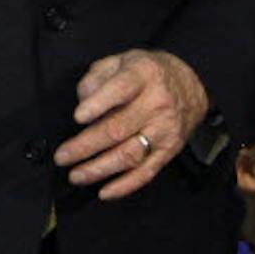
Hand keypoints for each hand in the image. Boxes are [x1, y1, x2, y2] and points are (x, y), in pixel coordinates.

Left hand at [54, 49, 209, 198]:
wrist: (192, 85)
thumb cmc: (145, 74)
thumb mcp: (120, 60)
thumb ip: (96, 76)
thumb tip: (82, 102)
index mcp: (142, 75)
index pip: (120, 89)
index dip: (98, 104)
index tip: (77, 117)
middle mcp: (156, 104)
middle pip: (118, 128)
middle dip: (86, 146)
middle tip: (62, 157)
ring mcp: (164, 130)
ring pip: (130, 154)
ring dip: (99, 169)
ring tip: (75, 175)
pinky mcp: (169, 150)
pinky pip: (147, 172)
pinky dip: (125, 185)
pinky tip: (104, 192)